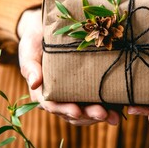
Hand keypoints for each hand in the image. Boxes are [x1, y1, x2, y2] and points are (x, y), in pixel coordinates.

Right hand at [17, 8, 119, 125]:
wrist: (47, 30)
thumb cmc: (36, 40)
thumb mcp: (29, 48)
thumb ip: (29, 65)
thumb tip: (34, 83)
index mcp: (42, 92)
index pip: (53, 105)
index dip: (65, 110)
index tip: (77, 111)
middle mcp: (58, 97)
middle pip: (72, 113)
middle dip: (88, 116)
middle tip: (103, 114)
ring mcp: (72, 95)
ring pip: (85, 112)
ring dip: (99, 116)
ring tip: (114, 117)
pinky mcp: (85, 89)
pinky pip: (95, 102)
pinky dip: (107, 107)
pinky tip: (119, 109)